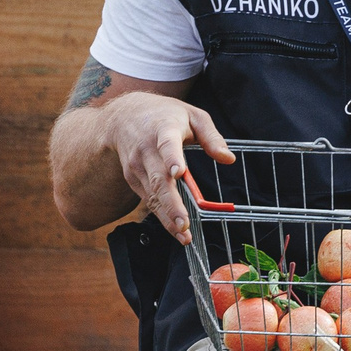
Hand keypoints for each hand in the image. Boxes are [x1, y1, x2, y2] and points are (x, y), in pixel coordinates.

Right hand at [103, 91, 232, 241]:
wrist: (122, 117)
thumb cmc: (164, 115)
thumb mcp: (193, 115)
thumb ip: (211, 136)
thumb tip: (228, 159)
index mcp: (164, 130)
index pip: (167, 145)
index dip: (172, 158)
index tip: (178, 172)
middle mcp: (146, 151)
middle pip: (158, 179)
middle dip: (171, 203)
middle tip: (184, 223)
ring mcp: (137, 167)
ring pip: (152, 195)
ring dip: (167, 217)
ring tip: (184, 235)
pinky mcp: (133, 179)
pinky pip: (149, 200)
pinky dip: (162, 216)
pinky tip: (176, 230)